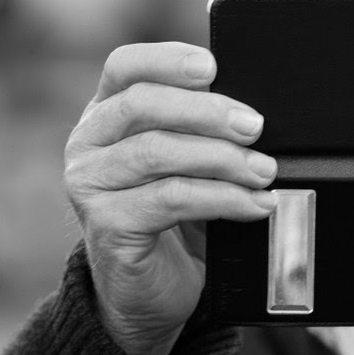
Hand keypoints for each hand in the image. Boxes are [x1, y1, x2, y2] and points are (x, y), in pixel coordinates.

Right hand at [64, 42, 276, 354]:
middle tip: (257, 127)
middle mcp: (88, 144)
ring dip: (222, 159)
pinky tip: (255, 206)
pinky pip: (170, 199)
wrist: (151, 295)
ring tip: (265, 172)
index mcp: (106, 115)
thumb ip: (204, 131)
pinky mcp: (107, 224)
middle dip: (207, 111)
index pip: (124, 67)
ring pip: (158, 152)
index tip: (212, 66)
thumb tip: (256, 114)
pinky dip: (222, 199)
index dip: (167, 60)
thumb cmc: (176, 221)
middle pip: (143, 105)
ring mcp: (90, 184)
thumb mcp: (189, 165)